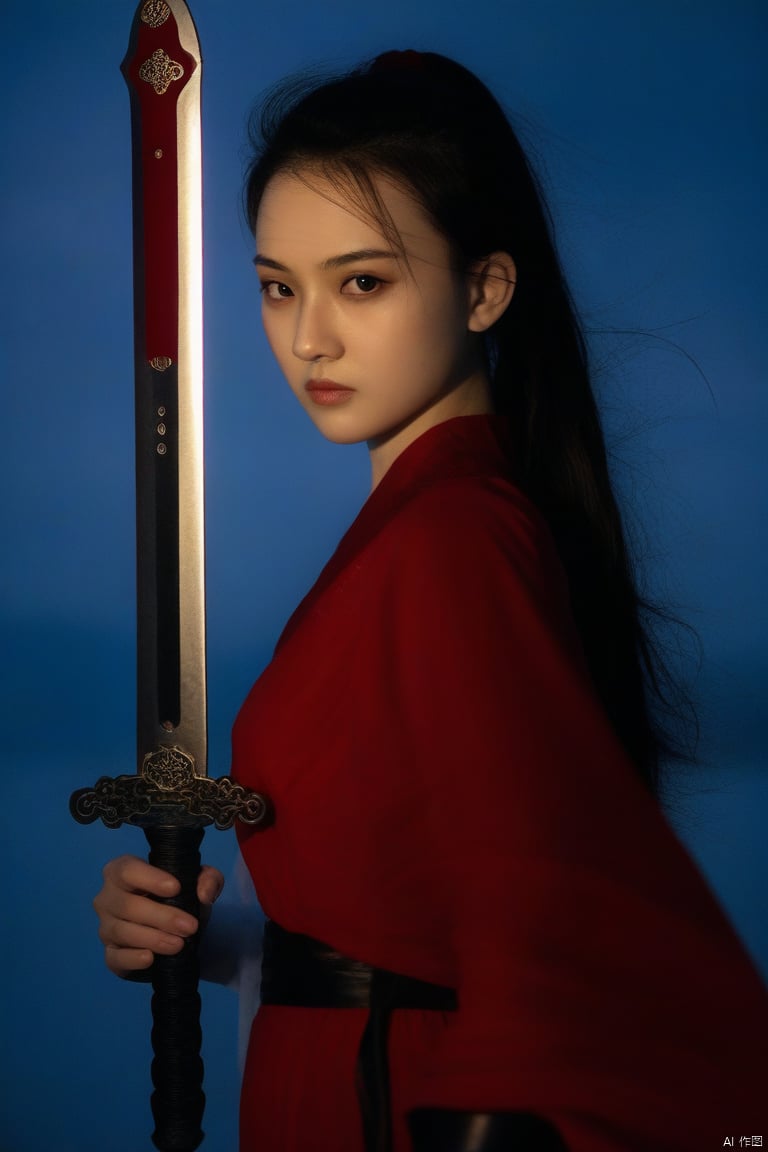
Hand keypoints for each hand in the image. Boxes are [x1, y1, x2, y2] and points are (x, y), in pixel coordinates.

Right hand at [94, 854, 223, 977]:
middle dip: (161, 917)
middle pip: (127, 905)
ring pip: (122, 931)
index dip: (150, 878)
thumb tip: (204, 894)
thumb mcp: (200, 882)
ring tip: (179, 945)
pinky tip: (150, 958)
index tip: (175, 888)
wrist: (179, 930)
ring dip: (153, 939)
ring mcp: (105, 927)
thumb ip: (208, 879)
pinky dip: (132, 959)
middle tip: (189, 926)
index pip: (127, 870)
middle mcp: (107, 897)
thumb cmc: (181, 897)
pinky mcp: (111, 955)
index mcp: (121, 871)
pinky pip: (115, 958)